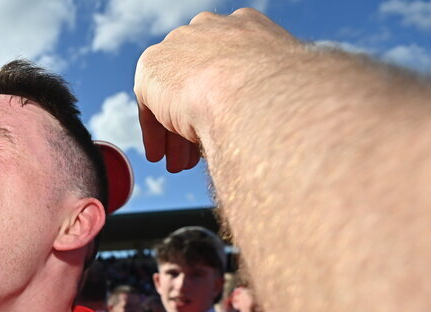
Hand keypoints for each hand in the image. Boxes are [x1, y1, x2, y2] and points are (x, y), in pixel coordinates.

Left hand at [134, 8, 301, 171]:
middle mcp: (212, 28)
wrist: (257, 96)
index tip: (222, 126)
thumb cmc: (280, 103)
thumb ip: (257, 99)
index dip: (220, 101)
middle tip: (194, 153)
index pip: (224, 66)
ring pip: (173, 93)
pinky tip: (159, 155)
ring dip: (174, 132)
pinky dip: (154, 131)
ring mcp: (181, 43)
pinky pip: (150, 103)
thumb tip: (261, 129)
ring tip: (179, 164)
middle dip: (193, 119)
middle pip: (195, 80)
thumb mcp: (275, 95)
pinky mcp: (154, 64)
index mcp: (248, 28)